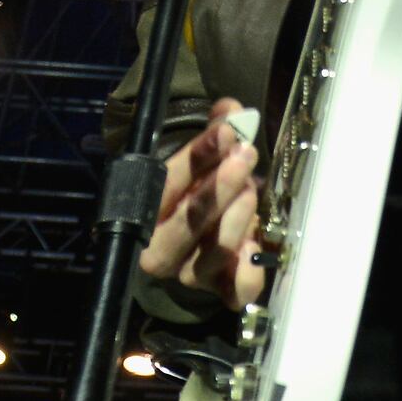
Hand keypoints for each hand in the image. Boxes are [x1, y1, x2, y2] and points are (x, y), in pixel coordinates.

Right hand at [140, 99, 265, 310]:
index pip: (169, 181)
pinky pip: (236, 290)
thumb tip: (232, 108)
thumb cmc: (193, 198)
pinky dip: (248, 272)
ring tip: (253, 191)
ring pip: (215, 250)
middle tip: (246, 156)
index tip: (228, 131)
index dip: (200, 154)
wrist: (190, 249)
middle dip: (220, 186)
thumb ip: (214, 135)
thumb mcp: (197, 166)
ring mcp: (191, 273)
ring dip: (239, 216)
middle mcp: (161, 248)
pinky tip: (256, 246)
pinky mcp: (220, 292)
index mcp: (145, 212)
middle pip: (188, 221)